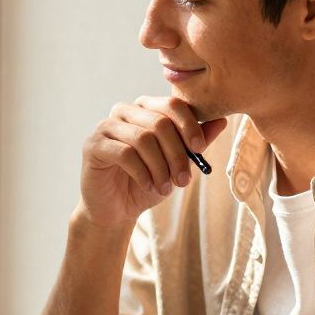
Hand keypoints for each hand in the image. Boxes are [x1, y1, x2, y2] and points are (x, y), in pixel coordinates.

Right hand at [79, 96, 227, 229]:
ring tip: (166, 188)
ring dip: (160, 167)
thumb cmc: (146, 182)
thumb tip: (222, 121)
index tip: (200, 150)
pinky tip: (148, 185)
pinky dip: (142, 173)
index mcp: (145, 108)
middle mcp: (124, 111)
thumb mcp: (176, 163)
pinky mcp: (93, 144)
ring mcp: (106, 126)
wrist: (116, 209)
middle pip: (159, 122)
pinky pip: (124, 153)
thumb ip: (196, 142)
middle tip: (184, 180)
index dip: (189, 126)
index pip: (172, 104)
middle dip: (177, 154)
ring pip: (143, 138)